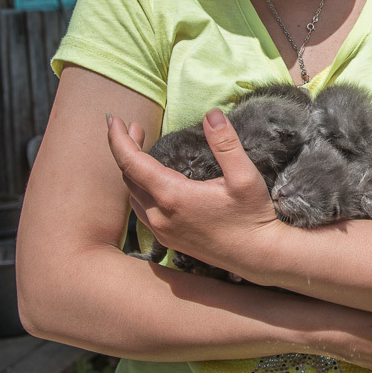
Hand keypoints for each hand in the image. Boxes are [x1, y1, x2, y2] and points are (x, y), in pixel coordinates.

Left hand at [107, 109, 281, 273]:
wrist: (257, 257)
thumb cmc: (252, 217)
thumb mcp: (245, 177)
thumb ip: (226, 144)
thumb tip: (212, 114)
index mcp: (173, 196)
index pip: (131, 162)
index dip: (119, 139)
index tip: (114, 120)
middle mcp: (160, 216)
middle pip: (128, 176)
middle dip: (127, 149)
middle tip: (136, 127)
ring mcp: (162, 230)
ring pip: (133, 194)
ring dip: (132, 169)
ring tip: (141, 148)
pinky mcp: (168, 239)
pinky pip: (142, 210)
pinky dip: (139, 188)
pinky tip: (152, 180)